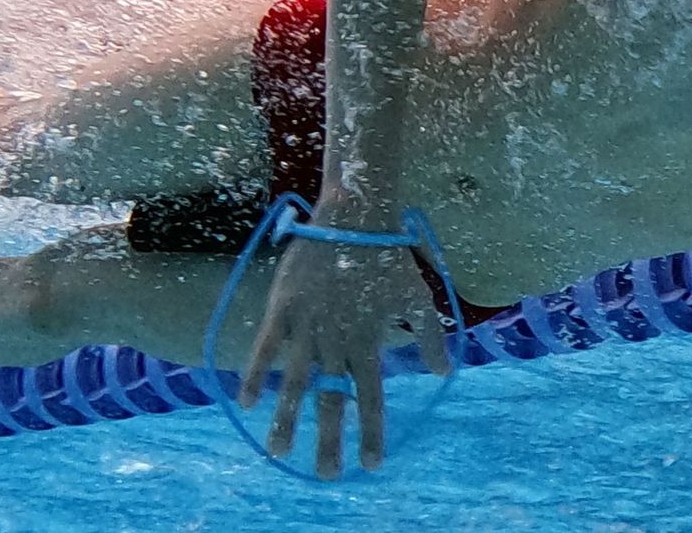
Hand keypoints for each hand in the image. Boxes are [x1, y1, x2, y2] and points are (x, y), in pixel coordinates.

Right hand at [239, 202, 453, 477]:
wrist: (354, 216)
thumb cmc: (388, 258)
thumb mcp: (417, 298)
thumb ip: (429, 338)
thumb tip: (443, 373)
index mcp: (369, 340)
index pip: (372, 397)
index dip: (372, 432)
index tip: (370, 464)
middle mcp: (337, 340)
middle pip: (332, 399)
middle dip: (329, 440)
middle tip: (326, 475)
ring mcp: (308, 325)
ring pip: (295, 383)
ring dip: (286, 420)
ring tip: (279, 453)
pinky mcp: (283, 308)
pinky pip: (265, 348)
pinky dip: (256, 375)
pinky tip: (248, 404)